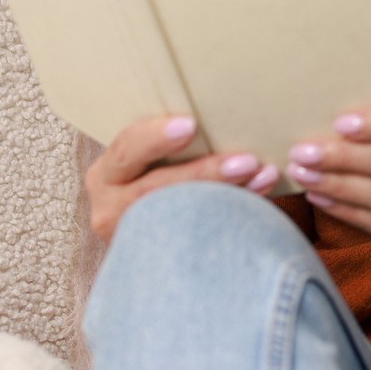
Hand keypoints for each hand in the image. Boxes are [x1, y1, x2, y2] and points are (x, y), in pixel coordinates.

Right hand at [83, 115, 278, 244]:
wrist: (152, 232)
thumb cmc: (156, 178)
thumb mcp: (148, 160)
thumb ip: (168, 144)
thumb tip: (216, 110)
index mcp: (106, 175)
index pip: (127, 150)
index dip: (156, 137)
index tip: (191, 125)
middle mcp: (111, 209)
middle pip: (157, 188)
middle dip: (206, 173)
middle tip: (247, 161)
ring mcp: (134, 238)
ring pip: (181, 217)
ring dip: (231, 195)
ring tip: (264, 176)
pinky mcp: (157, 259)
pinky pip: (198, 239)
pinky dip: (235, 217)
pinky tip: (262, 200)